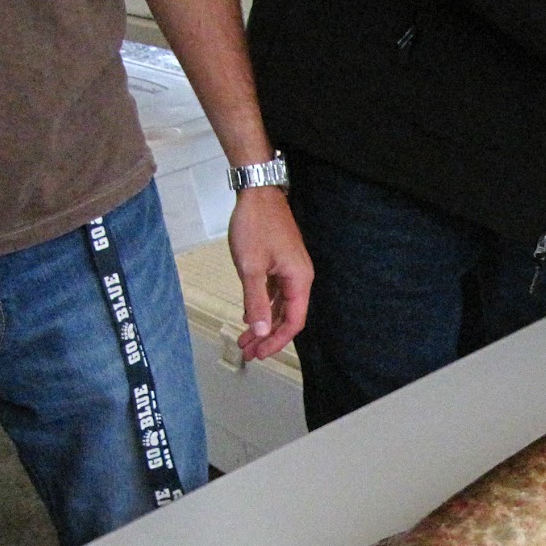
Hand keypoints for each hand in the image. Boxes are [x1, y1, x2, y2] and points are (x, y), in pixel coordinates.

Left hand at [226, 186, 313, 362]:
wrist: (257, 192)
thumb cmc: (256, 224)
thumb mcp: (251, 267)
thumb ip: (256, 302)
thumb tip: (261, 331)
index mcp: (299, 280)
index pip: (293, 322)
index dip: (277, 341)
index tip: (260, 353)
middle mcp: (299, 277)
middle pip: (287, 316)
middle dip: (268, 336)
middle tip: (249, 352)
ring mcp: (290, 269)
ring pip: (280, 306)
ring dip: (264, 323)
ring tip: (246, 339)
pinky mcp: (280, 262)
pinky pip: (275, 292)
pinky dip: (263, 306)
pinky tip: (250, 315)